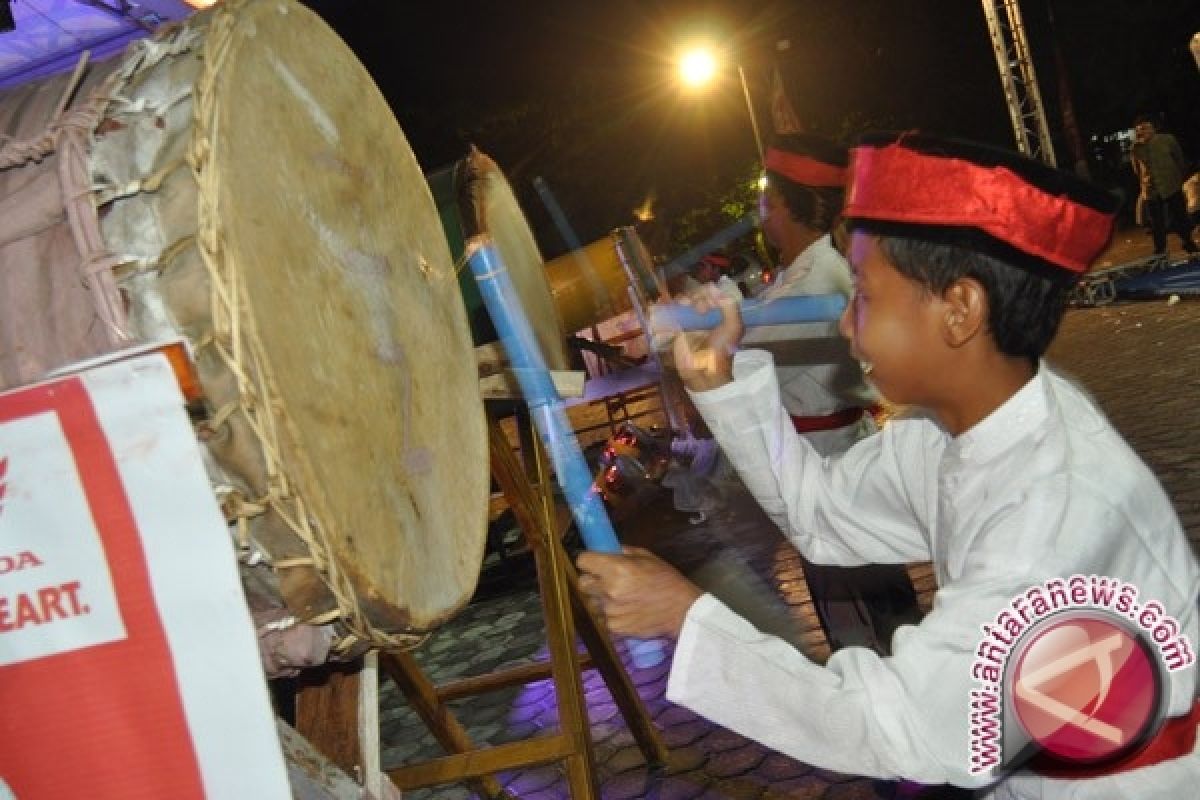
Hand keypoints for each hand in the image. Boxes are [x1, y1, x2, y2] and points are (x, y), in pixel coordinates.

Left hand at [576, 547, 703, 638]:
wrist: (682, 611)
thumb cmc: (667, 581)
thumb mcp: (647, 557)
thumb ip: (623, 552)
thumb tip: (607, 550)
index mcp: (616, 569)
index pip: (583, 561)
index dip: (588, 560)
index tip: (593, 562)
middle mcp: (609, 590)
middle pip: (583, 583)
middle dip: (592, 580)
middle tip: (606, 580)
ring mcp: (610, 611)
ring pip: (592, 602)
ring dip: (601, 599)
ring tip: (621, 598)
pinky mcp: (614, 627)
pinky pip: (602, 618)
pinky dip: (611, 615)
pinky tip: (626, 610)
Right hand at [667, 285, 744, 391]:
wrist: (706, 371)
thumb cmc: (722, 350)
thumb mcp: (733, 328)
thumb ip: (729, 306)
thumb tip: (713, 286)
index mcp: (719, 312)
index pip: (712, 292)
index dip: (709, 292)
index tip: (711, 302)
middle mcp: (703, 314)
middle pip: (695, 294)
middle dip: (696, 296)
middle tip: (700, 308)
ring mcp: (689, 321)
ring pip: (681, 301)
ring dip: (682, 300)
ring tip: (685, 306)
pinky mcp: (675, 329)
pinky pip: (669, 314)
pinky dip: (667, 308)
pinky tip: (669, 307)